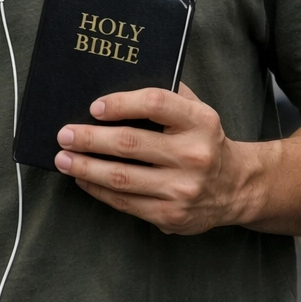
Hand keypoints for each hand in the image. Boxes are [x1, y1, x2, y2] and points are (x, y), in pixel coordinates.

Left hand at [54, 83, 255, 234]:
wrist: (237, 186)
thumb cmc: (204, 140)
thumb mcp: (197, 110)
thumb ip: (166, 95)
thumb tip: (114, 86)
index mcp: (200, 121)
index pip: (155, 103)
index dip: (121, 103)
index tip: (94, 106)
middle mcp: (194, 155)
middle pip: (130, 143)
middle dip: (90, 138)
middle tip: (64, 134)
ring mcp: (182, 189)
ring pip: (122, 177)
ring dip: (86, 167)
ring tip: (63, 158)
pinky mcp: (171, 215)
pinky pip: (125, 202)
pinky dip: (98, 189)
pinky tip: (83, 179)